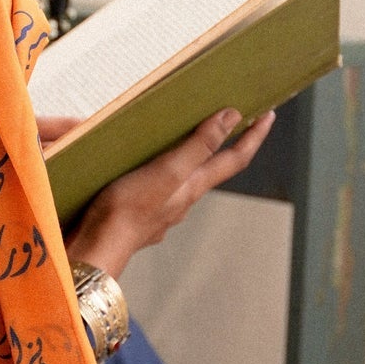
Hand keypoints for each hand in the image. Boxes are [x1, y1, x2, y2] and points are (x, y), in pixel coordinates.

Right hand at [44, 106, 275, 282]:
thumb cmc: (128, 210)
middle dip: (227, 145)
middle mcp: (183, 200)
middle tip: (235, 122)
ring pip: (185, 180)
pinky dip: (164, 173)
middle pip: (214, 169)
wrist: (95, 248)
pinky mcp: (140, 215)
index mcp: (193, 186)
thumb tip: (231, 118)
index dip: (254, 137)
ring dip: (193, 159)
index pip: (235, 158)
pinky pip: (160, 189)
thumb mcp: (167, 171)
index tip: (269, 115)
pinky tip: (147, 169)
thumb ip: (199, 146)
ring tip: (188, 138)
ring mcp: (162, 210)